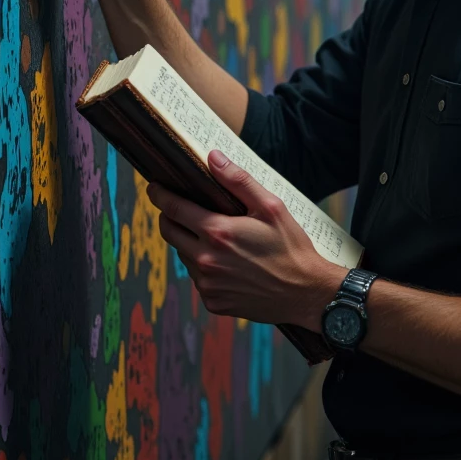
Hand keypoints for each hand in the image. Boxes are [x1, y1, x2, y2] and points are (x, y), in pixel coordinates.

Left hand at [149, 151, 344, 326]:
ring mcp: (207, 284)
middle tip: (179, 209)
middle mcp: (206, 260)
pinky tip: (228, 263)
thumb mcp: (271, 207)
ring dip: (190, 242)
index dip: (160, 195)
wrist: (305, 294)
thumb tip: (212, 158)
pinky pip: (198, 278)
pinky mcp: (213, 301)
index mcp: (217, 232)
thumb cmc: (291, 247)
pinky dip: (205, 267)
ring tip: (216, 237)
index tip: (154, 187)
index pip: (174, 208)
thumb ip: (238, 181)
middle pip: (169, 232)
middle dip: (169, 217)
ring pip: (184, 255)